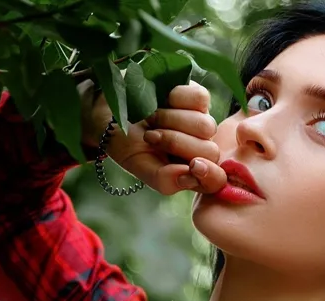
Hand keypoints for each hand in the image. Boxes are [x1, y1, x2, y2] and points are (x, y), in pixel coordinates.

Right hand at [85, 79, 228, 195]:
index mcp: (188, 172)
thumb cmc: (124, 141)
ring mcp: (200, 121)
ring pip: (206, 125)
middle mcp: (199, 147)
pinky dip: (178, 98)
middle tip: (151, 137)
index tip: (193, 165)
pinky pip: (200, 99)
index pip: (215, 180)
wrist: (109, 106)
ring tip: (152, 119)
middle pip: (210, 152)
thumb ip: (164, 180)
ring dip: (172, 121)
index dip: (209, 174)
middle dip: (176, 143)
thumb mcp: (138, 166)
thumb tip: (191, 175)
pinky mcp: (197, 96)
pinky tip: (163, 100)